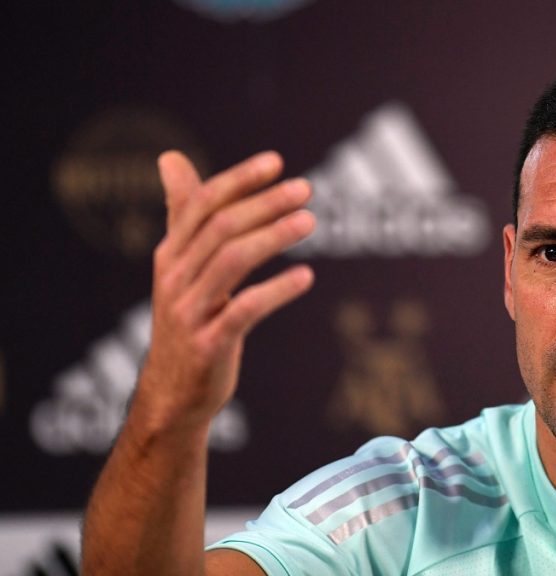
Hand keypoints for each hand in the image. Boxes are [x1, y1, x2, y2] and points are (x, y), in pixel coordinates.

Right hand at [135, 150, 314, 432]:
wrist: (173, 393)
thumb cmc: (188, 320)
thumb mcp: (181, 267)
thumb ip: (183, 215)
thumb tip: (170, 157)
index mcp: (171, 255)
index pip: (202, 205)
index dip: (239, 180)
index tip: (275, 162)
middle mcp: (175, 278)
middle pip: (221, 228)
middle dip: (265, 203)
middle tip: (305, 189)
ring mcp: (190, 312)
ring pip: (232, 261)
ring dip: (274, 236)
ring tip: (310, 221)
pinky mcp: (209, 345)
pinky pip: (244, 310)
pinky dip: (276, 290)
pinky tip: (306, 277)